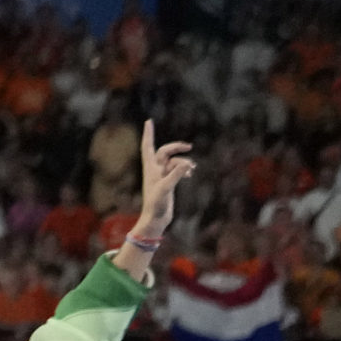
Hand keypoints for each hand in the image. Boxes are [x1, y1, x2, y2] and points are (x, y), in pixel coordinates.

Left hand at [120, 120, 195, 256]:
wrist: (156, 219)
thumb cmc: (156, 205)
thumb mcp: (166, 189)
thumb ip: (175, 175)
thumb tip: (186, 163)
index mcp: (150, 169)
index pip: (148, 147)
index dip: (148, 134)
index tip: (149, 121)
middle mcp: (155, 170)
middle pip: (165, 151)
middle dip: (177, 147)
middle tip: (189, 147)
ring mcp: (162, 175)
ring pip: (174, 161)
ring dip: (184, 162)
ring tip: (192, 169)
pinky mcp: (169, 182)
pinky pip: (178, 169)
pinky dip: (185, 169)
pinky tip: (191, 174)